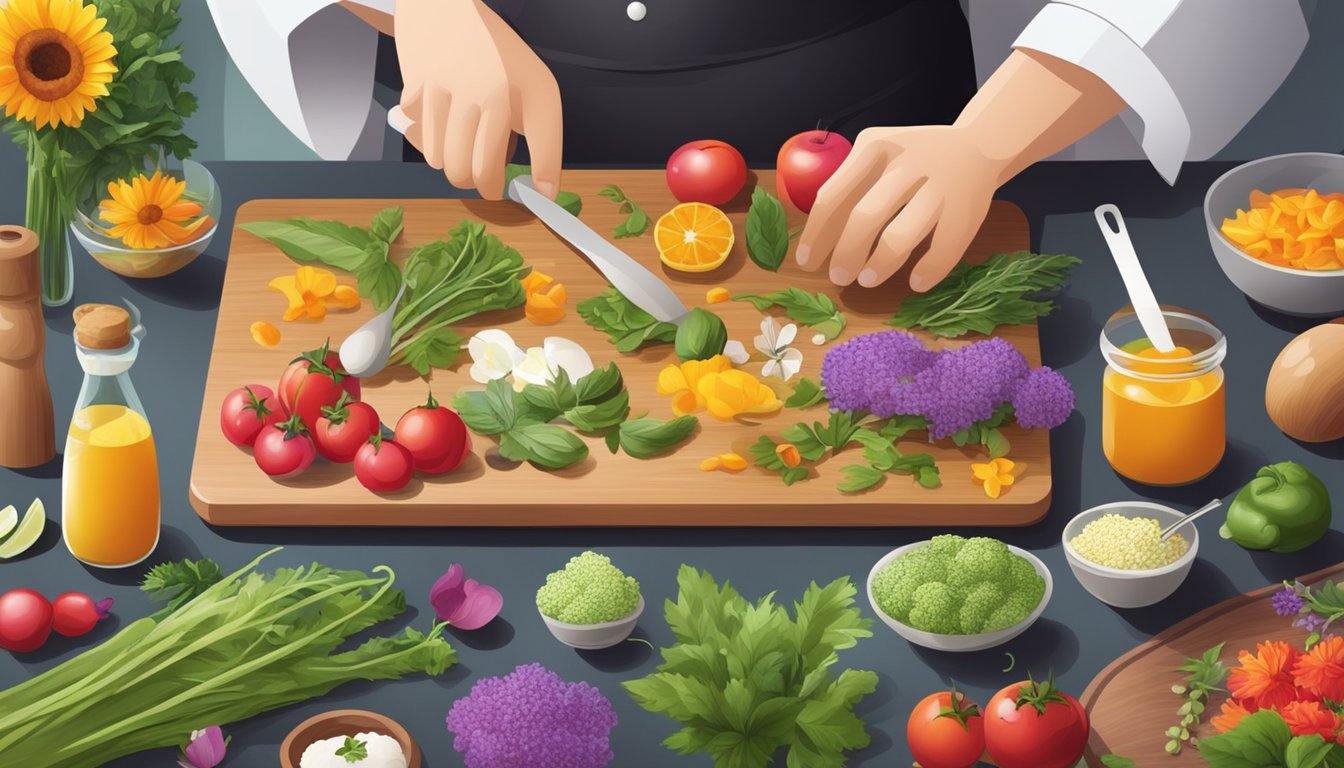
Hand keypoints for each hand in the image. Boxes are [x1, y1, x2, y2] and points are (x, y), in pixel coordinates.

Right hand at [395, 0, 562, 199]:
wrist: (446, 10)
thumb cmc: (500, 59)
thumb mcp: (538, 92)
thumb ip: (546, 144)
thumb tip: (546, 194)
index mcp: (509, 96)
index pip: (499, 166)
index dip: (498, 188)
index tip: (504, 192)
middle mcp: (473, 93)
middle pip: (465, 173)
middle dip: (476, 183)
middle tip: (485, 172)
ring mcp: (438, 93)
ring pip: (438, 162)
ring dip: (452, 160)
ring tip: (466, 136)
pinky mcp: (411, 92)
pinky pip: (416, 139)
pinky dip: (429, 138)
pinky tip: (442, 117)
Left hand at [795, 125, 1000, 291]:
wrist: (978, 146)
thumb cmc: (913, 160)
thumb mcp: (877, 156)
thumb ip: (849, 186)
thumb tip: (817, 240)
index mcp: (875, 147)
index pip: (833, 196)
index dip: (816, 234)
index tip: (807, 262)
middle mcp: (907, 163)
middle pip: (864, 217)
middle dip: (846, 254)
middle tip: (839, 277)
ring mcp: (939, 185)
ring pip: (900, 235)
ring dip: (880, 264)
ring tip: (868, 279)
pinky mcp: (966, 209)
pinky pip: (943, 249)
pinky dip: (928, 271)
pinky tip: (915, 282)